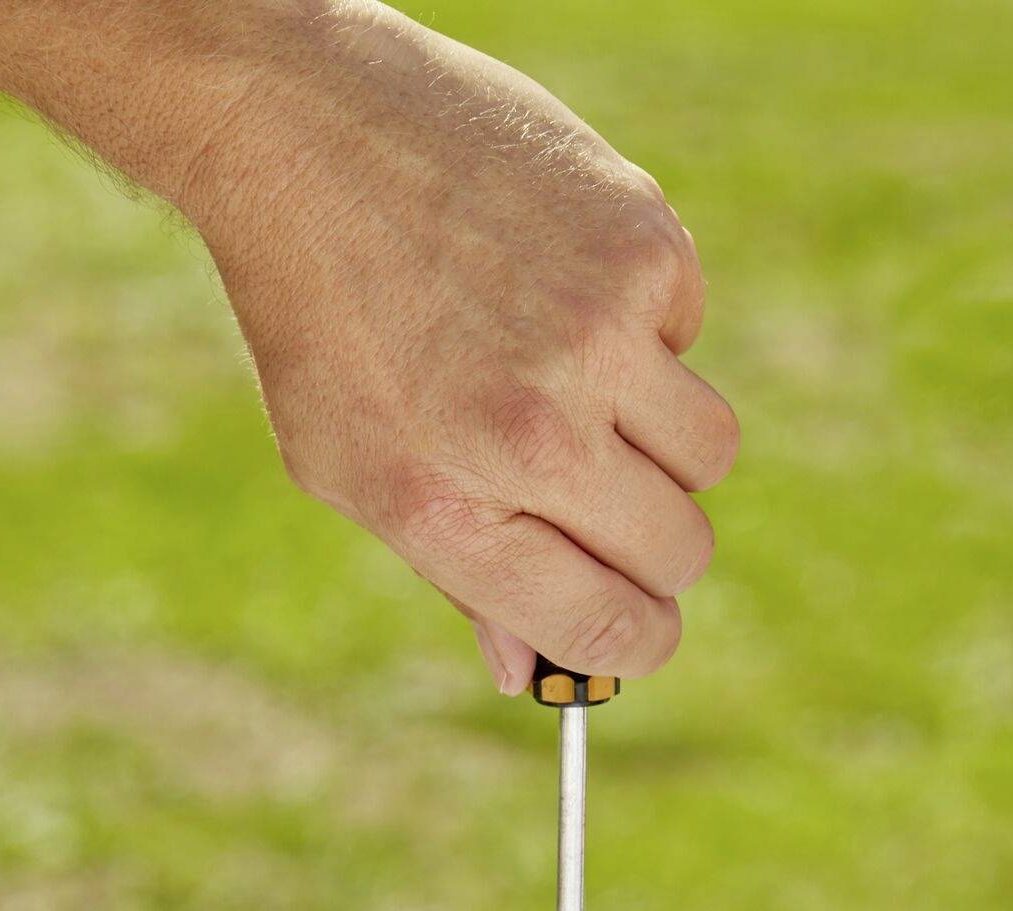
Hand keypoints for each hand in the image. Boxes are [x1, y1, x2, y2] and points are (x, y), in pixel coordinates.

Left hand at [184, 6, 739, 691]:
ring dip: (663, 447)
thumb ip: (453, 575)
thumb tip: (530, 672)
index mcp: (449, 510)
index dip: (637, 642)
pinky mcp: (643, 245)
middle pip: (679, 550)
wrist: (304, 135)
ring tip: (579, 392)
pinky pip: (693, 335)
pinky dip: (648, 333)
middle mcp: (531, 435)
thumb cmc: (318, 320)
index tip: (640, 629)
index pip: (606, 623)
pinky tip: (562, 292)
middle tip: (608, 513)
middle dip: (654, 553)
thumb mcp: (350, 470)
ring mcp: (598, 337)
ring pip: (709, 454)